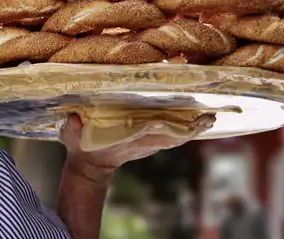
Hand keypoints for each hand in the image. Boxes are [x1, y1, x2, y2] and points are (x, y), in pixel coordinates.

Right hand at [59, 114, 214, 182]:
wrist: (92, 165)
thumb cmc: (83, 147)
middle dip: (191, 126)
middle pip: (173, 134)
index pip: (154, 133)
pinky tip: (199, 118)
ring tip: (210, 117)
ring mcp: (150, 141)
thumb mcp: (73, 138)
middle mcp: (144, 141)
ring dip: (193, 127)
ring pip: (177, 135)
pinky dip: (187, 127)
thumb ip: (72, 129)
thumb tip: (73, 119)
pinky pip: (173, 134)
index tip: (187, 120)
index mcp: (130, 139)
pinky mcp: (151, 138)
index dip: (169, 128)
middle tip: (209, 117)